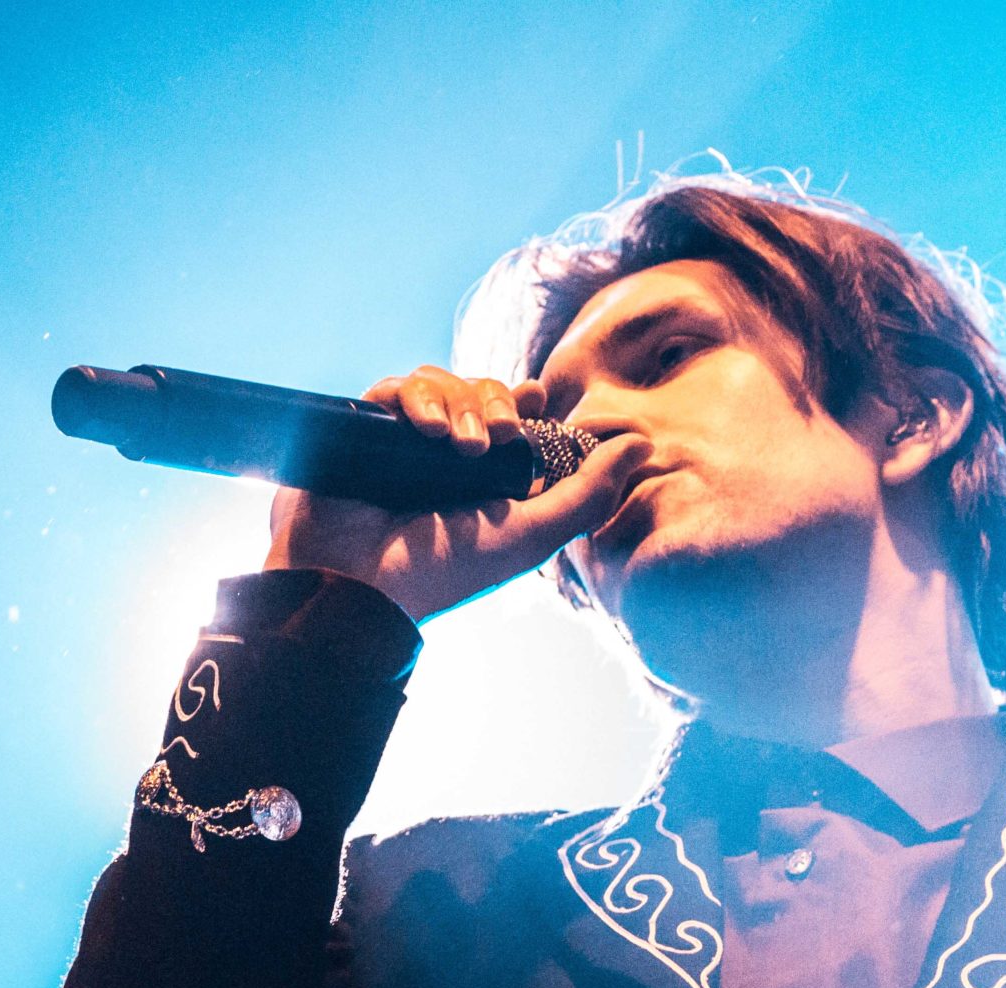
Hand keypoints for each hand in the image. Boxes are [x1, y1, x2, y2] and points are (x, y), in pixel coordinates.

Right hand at [263, 364, 653, 621]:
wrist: (362, 587)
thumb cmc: (446, 571)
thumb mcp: (530, 535)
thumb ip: (589, 494)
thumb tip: (642, 445)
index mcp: (485, 479)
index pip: (512, 415)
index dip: (526, 401)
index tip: (538, 398)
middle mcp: (443, 458)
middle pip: (479, 391)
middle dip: (495, 404)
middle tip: (500, 438)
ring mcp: (402, 444)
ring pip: (439, 383)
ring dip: (459, 403)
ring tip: (459, 445)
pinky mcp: (363, 432)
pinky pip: (394, 389)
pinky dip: (415, 398)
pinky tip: (425, 430)